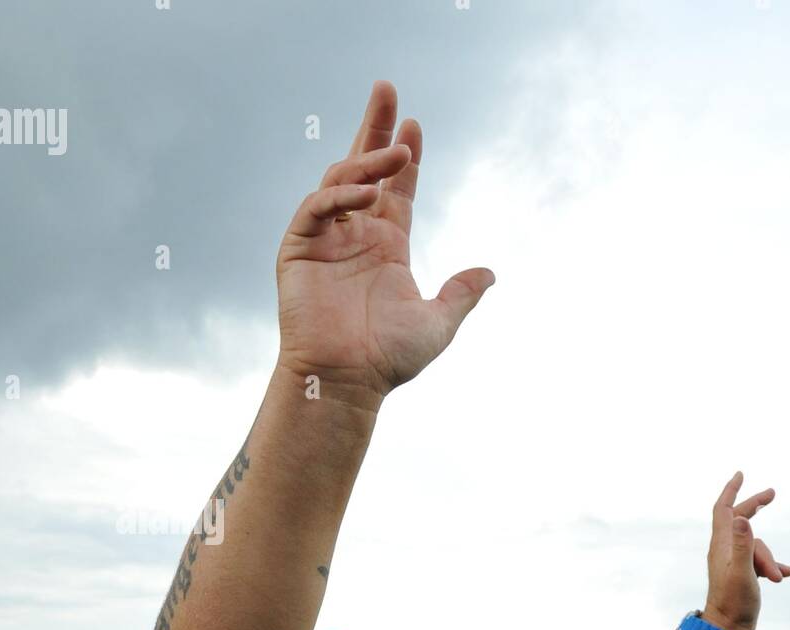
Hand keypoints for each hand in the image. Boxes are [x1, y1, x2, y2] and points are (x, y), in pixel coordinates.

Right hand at [275, 80, 493, 405]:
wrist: (346, 380)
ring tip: (398, 150)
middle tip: (387, 89)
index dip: (405, 159)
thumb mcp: (437, 323)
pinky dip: (340, 196)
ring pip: (342, 179)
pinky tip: (366, 195)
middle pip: (364, 168)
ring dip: (368, 160)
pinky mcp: (299, 248)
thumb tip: (490, 273)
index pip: (396, 190)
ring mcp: (326, 238)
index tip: (416, 127)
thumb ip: (460, 294)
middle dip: (375, 128)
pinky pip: (318, 207)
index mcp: (387, 246)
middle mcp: (356, 235)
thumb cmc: (388, 358)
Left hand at [702, 471, 789, 629]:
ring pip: (758, 547)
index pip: (724, 509)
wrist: (728, 629)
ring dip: (771, 560)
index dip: (731, 490)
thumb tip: (743, 518)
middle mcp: (726, 549)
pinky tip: (786, 574)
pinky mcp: (743, 574)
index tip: (741, 474)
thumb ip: (743, 545)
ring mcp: (735, 562)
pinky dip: (774, 566)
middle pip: (741, 519)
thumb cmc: (733, 602)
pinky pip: (762, 562)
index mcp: (722, 544)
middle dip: (756, 506)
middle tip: (773, 493)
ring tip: (777, 578)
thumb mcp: (742, 572)